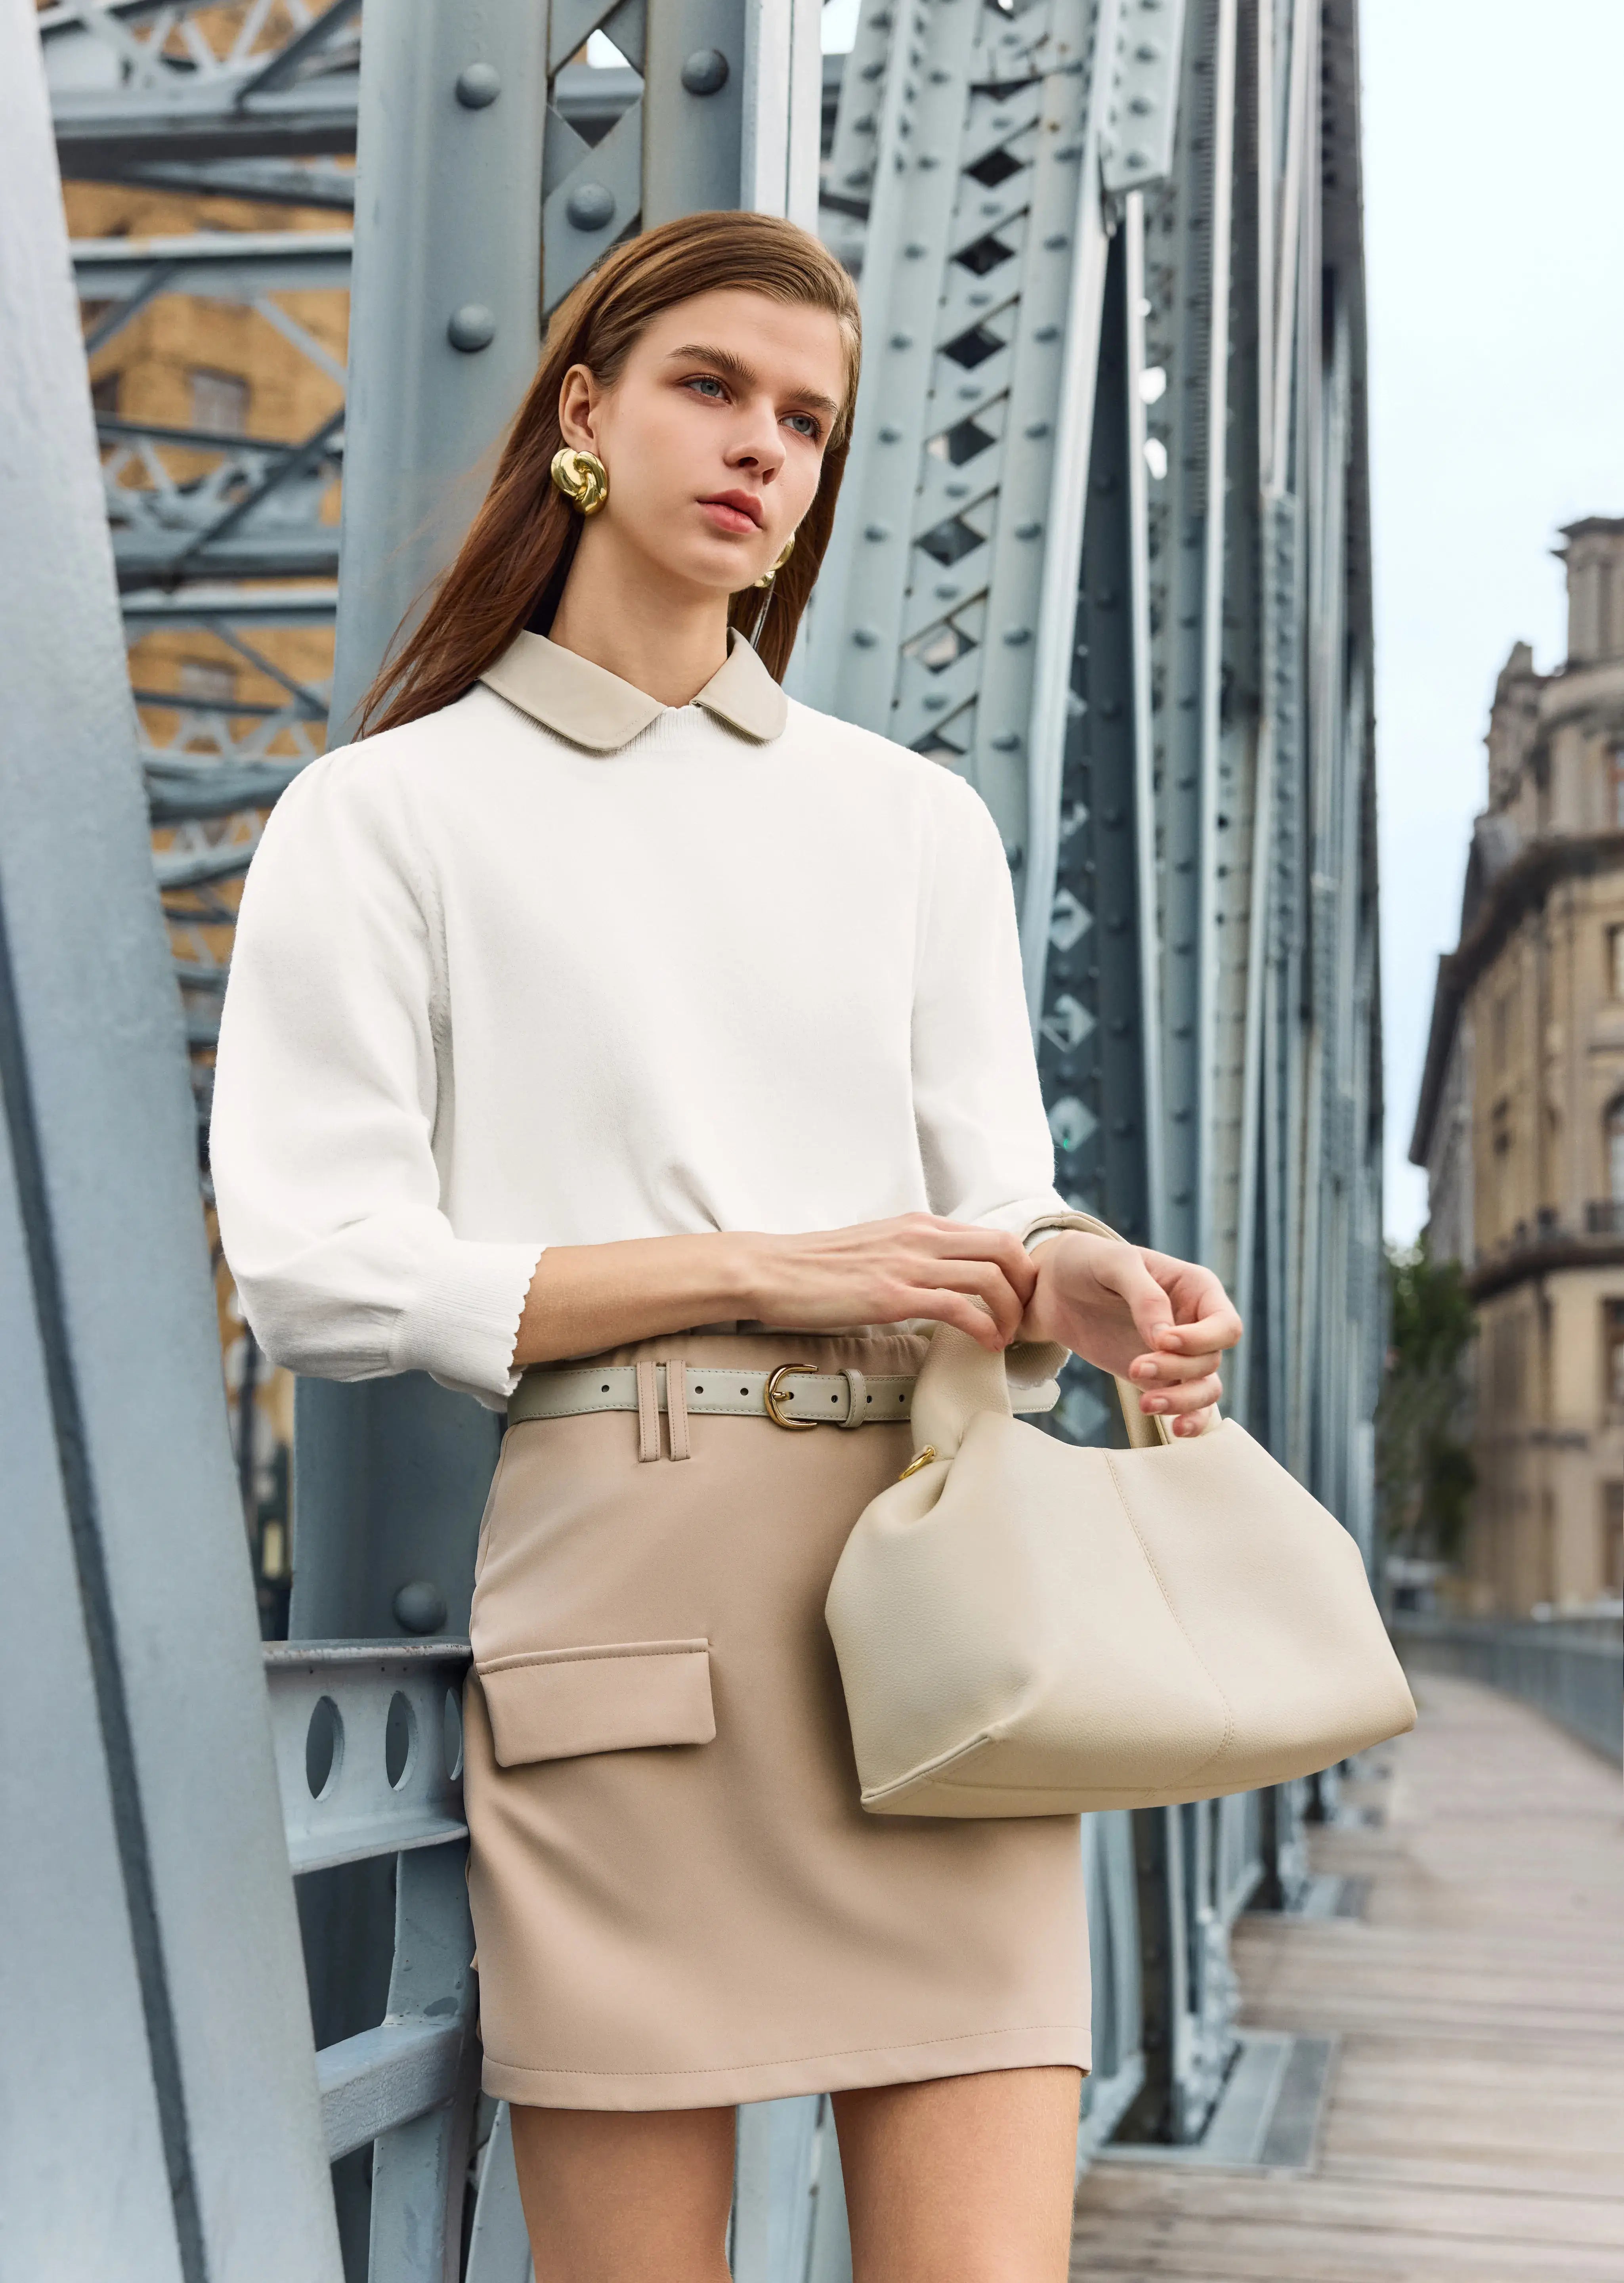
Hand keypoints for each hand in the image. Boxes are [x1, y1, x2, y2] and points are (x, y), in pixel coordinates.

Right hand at [741, 1213, 1038, 1354]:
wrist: (772, 1270)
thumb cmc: (818, 1267)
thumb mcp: (878, 1248)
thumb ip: (913, 1256)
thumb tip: (941, 1280)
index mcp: (919, 1225)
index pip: (993, 1235)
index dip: (1018, 1269)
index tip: (1018, 1299)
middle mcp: (921, 1237)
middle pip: (1004, 1249)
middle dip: (1026, 1287)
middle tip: (1023, 1319)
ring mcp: (907, 1265)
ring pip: (989, 1276)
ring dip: (1010, 1312)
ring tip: (1005, 1338)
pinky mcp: (892, 1295)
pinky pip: (958, 1306)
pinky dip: (983, 1327)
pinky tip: (985, 1343)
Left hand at [1020, 1232, 1241, 1436]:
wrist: (1055, 1287)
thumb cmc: (1089, 1262)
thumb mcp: (1114, 1263)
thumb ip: (1145, 1296)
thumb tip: (1165, 1340)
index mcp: (1197, 1289)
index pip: (1225, 1325)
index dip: (1201, 1339)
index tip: (1162, 1341)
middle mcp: (1196, 1323)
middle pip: (1211, 1360)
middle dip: (1178, 1369)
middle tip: (1136, 1367)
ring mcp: (1179, 1354)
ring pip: (1206, 1389)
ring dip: (1183, 1401)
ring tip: (1147, 1404)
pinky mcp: (1159, 1378)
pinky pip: (1188, 1406)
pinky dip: (1188, 1420)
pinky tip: (1175, 1429)